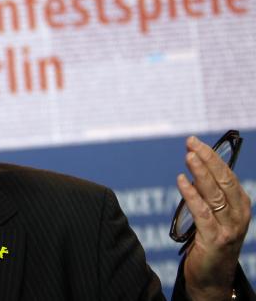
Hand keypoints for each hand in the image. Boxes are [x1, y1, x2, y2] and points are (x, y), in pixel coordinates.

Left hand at [177, 136, 250, 300]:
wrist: (212, 278)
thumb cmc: (210, 242)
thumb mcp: (215, 215)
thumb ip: (209, 196)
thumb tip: (194, 170)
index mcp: (241, 206)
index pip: (228, 176)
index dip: (212, 157)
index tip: (196, 143)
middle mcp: (239, 215)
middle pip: (224, 181)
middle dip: (208, 159)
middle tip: (191, 143)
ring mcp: (229, 228)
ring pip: (214, 194)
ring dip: (200, 173)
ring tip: (188, 156)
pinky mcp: (214, 239)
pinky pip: (202, 213)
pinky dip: (191, 195)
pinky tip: (181, 181)